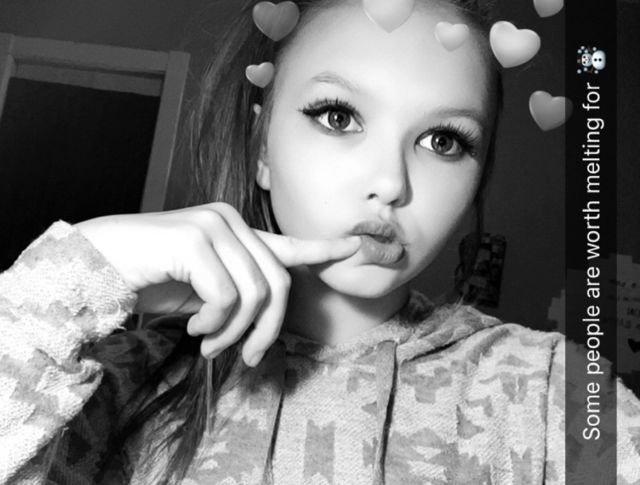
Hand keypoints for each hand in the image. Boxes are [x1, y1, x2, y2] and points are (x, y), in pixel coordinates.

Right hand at [74, 203, 360, 365]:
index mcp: (235, 232)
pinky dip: (214, 323)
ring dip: (235, 331)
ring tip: (210, 342)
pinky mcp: (195, 240)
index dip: (322, 250)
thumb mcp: (203, 292)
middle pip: (277, 284)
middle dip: (265, 330)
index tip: (355, 247)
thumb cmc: (150, 280)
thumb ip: (238, 293)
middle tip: (242, 355)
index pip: (287, 244)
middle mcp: (230, 222)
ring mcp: (213, 227)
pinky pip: (227, 297)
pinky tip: (193, 326)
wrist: (97, 268)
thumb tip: (269, 315)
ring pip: (256, 294)